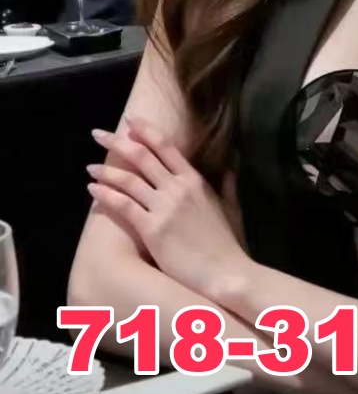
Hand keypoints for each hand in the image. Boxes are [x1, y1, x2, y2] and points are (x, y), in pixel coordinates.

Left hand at [87, 119, 250, 299]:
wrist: (225, 272)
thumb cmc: (227, 244)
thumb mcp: (231, 208)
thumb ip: (228, 185)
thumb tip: (230, 166)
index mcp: (195, 180)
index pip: (166, 147)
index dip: (146, 131)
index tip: (130, 121)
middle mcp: (177, 187)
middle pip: (142, 156)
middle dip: (118, 142)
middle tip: (98, 134)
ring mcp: (164, 207)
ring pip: (129, 180)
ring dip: (106, 170)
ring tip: (90, 166)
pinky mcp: (152, 229)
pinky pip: (123, 205)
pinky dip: (106, 194)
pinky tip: (92, 189)